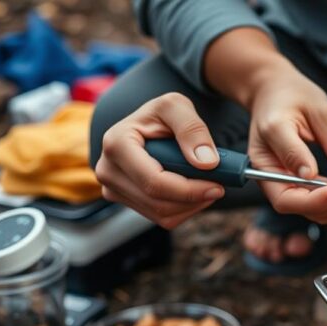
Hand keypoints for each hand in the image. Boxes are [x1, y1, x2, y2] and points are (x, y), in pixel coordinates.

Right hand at [95, 92, 225, 228]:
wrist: (149, 126)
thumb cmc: (163, 114)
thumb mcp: (177, 106)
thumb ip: (192, 129)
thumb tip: (206, 163)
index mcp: (116, 144)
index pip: (154, 182)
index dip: (190, 189)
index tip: (218, 186)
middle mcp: (108, 170)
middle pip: (159, 202)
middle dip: (194, 198)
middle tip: (219, 186)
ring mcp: (113, 189)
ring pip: (162, 214)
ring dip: (192, 205)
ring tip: (207, 184)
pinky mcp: (125, 201)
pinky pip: (161, 218)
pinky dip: (184, 209)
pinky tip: (193, 191)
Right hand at [244, 63, 326, 223]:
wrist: (275, 91)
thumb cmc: (289, 95)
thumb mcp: (316, 111)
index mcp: (264, 158)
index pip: (288, 195)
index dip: (319, 198)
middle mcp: (270, 177)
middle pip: (301, 208)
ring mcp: (283, 182)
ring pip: (313, 209)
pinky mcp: (298, 183)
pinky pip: (319, 200)